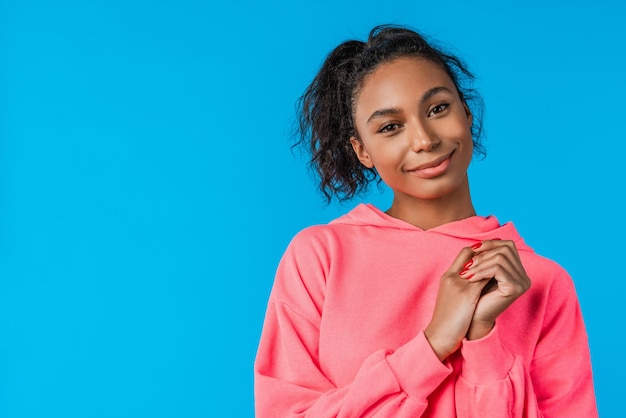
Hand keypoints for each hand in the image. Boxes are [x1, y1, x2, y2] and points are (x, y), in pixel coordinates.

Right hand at [424, 246, 495, 360]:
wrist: (439, 335)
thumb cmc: (446, 320)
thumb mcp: (454, 298)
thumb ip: (464, 286)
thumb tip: (483, 279)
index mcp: (447, 277)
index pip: (463, 254)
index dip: (479, 249)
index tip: (493, 250)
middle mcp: (452, 277)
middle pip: (470, 253)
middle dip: (488, 252)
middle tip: (503, 251)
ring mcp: (458, 284)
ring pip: (479, 264)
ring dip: (492, 262)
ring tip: (505, 263)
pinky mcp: (466, 294)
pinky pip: (484, 277)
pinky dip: (494, 275)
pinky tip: (504, 277)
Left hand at [460, 239, 530, 339]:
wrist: (471, 320)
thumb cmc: (473, 297)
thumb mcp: (479, 272)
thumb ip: (484, 257)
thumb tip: (481, 241)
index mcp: (517, 270)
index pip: (507, 245)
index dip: (489, 244)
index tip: (472, 250)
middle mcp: (523, 276)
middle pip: (505, 248)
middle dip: (484, 253)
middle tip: (468, 265)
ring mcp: (522, 282)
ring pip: (500, 257)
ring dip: (479, 263)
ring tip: (467, 273)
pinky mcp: (515, 288)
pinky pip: (498, 268)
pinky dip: (481, 270)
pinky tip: (471, 278)